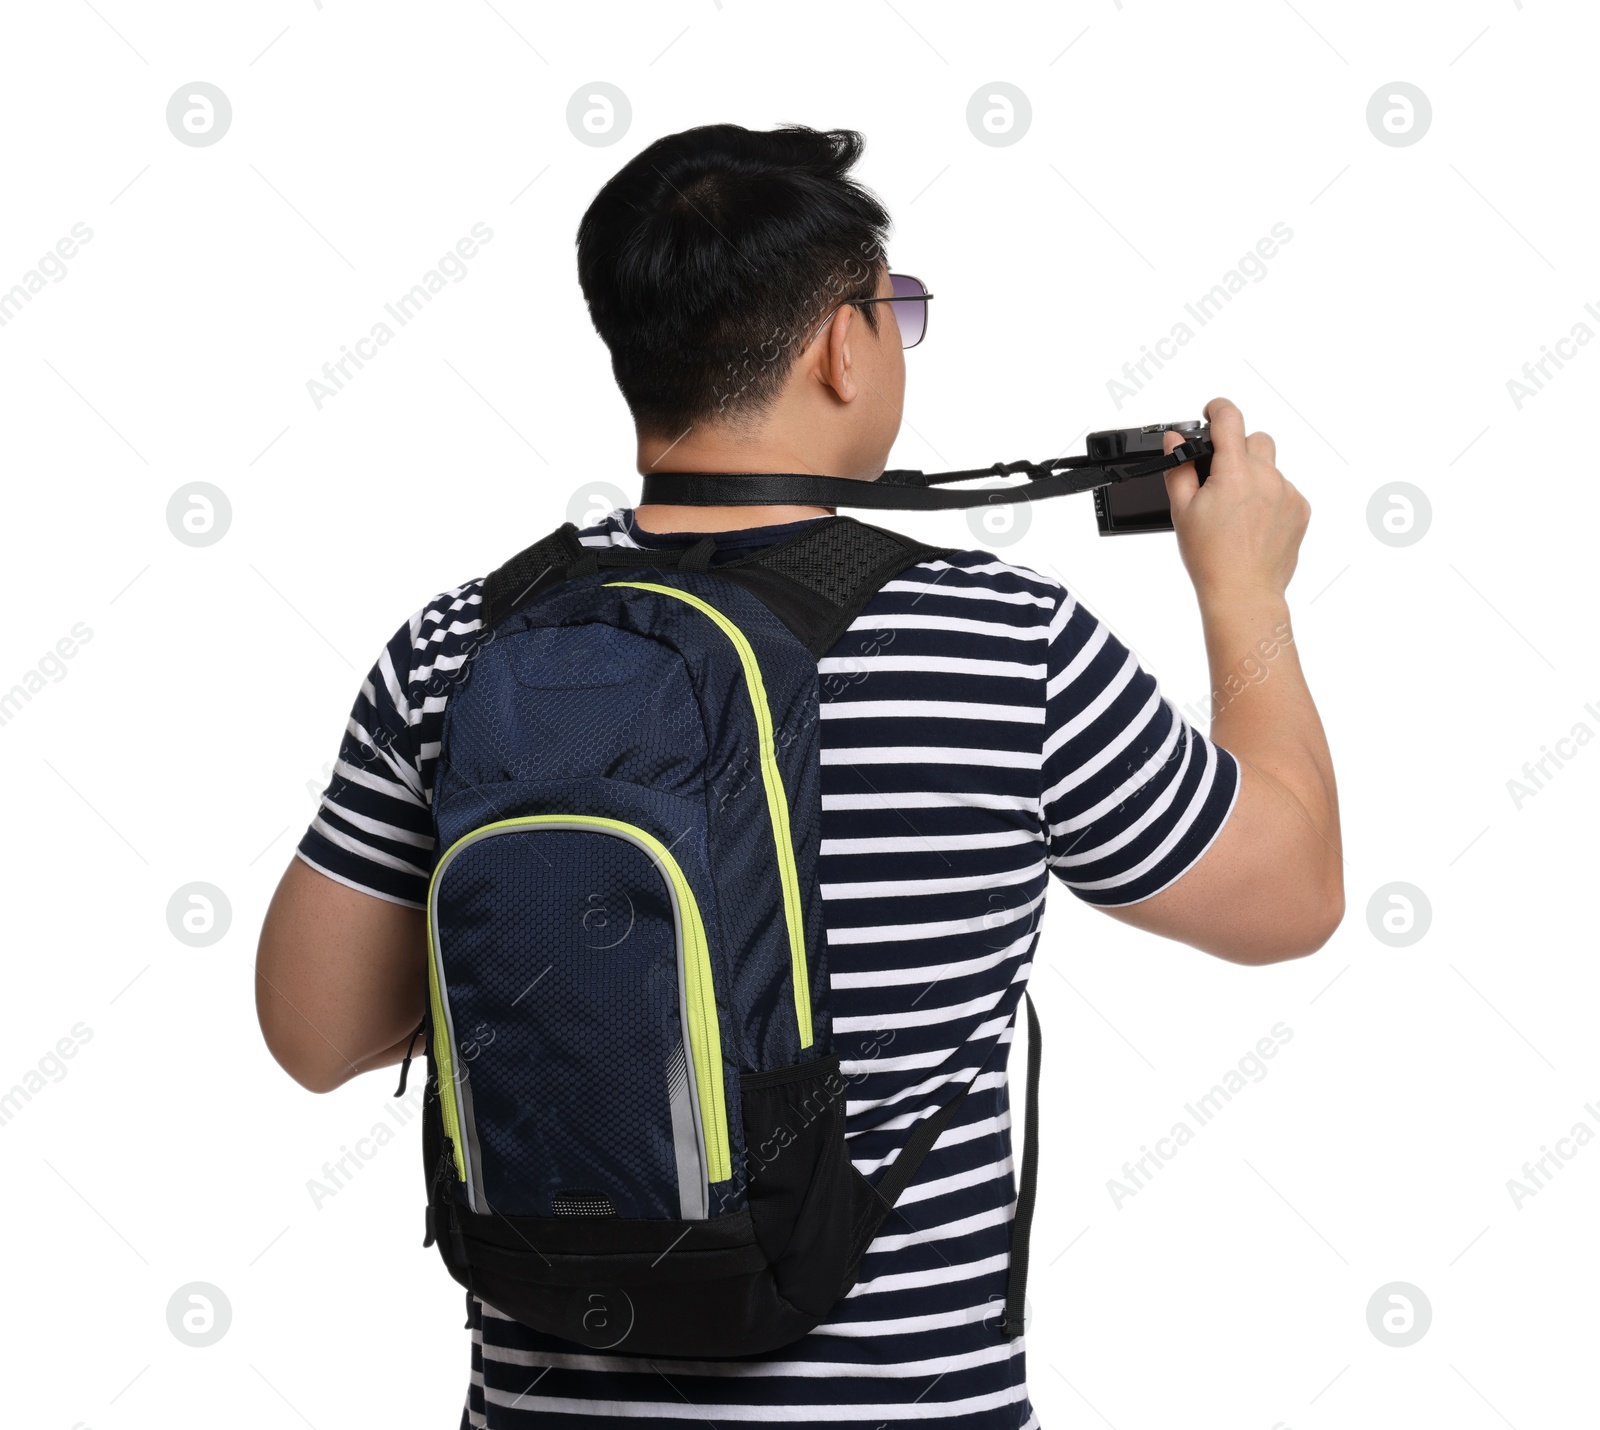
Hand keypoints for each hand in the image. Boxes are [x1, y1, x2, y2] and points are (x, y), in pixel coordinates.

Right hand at [1162, 396, 1309, 604]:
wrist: (1243, 592)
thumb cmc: (1211, 558)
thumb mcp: (1182, 511)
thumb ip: (1178, 468)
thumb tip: (1175, 441)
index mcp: (1235, 474)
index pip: (1230, 419)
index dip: (1218, 408)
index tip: (1212, 411)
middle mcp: (1267, 478)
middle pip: (1256, 440)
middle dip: (1238, 450)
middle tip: (1220, 477)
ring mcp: (1287, 493)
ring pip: (1270, 468)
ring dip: (1254, 477)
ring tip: (1236, 511)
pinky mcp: (1301, 509)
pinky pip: (1284, 490)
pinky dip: (1269, 498)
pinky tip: (1252, 523)